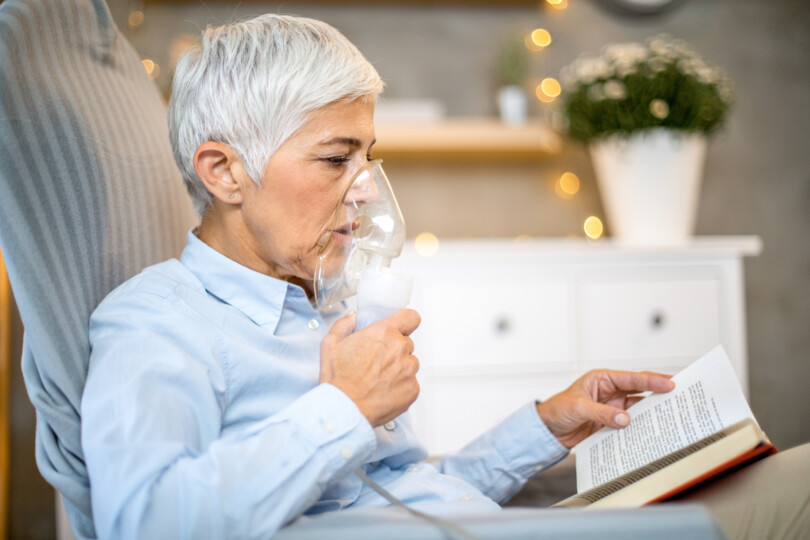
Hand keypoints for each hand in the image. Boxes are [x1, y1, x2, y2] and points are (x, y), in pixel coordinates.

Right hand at [319, 309, 420, 427]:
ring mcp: (408, 369)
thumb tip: (354, 317)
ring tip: (379, 379)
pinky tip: (384, 391)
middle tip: (377, 362)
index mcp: (383, 333)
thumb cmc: (338, 380)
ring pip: (410, 363)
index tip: (402, 327)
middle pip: (407, 343)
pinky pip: (411, 383)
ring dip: (399, 368)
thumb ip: (344, 325)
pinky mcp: (413, 389)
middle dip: (395, 350)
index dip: (406, 322)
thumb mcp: (331, 344)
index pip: (411, 317)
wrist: (345, 409)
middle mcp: (399, 349)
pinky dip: (401, 386)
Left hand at [536, 369, 674, 448]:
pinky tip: (652, 430)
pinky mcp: (611, 423)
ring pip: (638, 408)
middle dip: (659, 392)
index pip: (631, 378)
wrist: (548, 430)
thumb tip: (625, 419)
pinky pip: (630, 424)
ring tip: (672, 415)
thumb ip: (602, 413)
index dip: (652, 381)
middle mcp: (610, 391)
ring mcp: (612, 408)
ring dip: (652, 412)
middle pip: (640, 391)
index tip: (670, 384)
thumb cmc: (557, 410)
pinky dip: (641, 427)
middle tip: (681, 395)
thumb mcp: (578, 408)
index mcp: (602, 379)